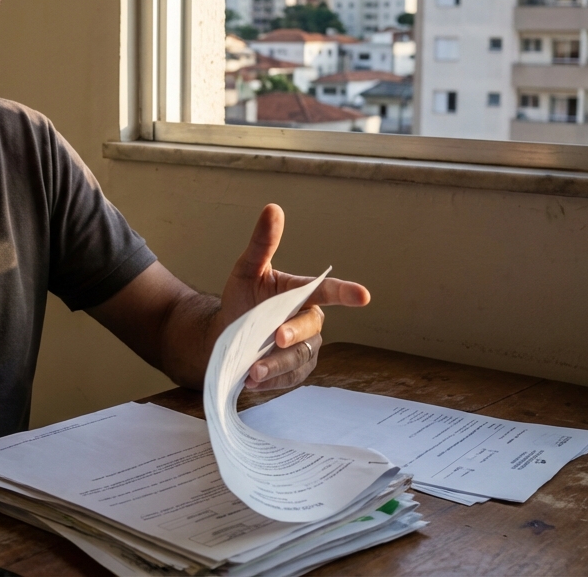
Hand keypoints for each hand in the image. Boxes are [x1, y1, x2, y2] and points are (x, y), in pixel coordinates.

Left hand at [215, 204, 370, 390]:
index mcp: (301, 294)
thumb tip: (273, 208)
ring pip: (300, 357)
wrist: (223, 337)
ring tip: (254, 369)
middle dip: (294, 332)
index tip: (363, 295)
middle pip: (310, 328)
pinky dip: (272, 380)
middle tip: (275, 336)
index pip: (327, 291)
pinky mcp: (294, 372)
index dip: (346, 292)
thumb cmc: (241, 301)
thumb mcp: (246, 270)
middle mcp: (307, 321)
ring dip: (277, 364)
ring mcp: (303, 348)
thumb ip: (262, 244)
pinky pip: (290, 378)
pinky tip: (252, 378)